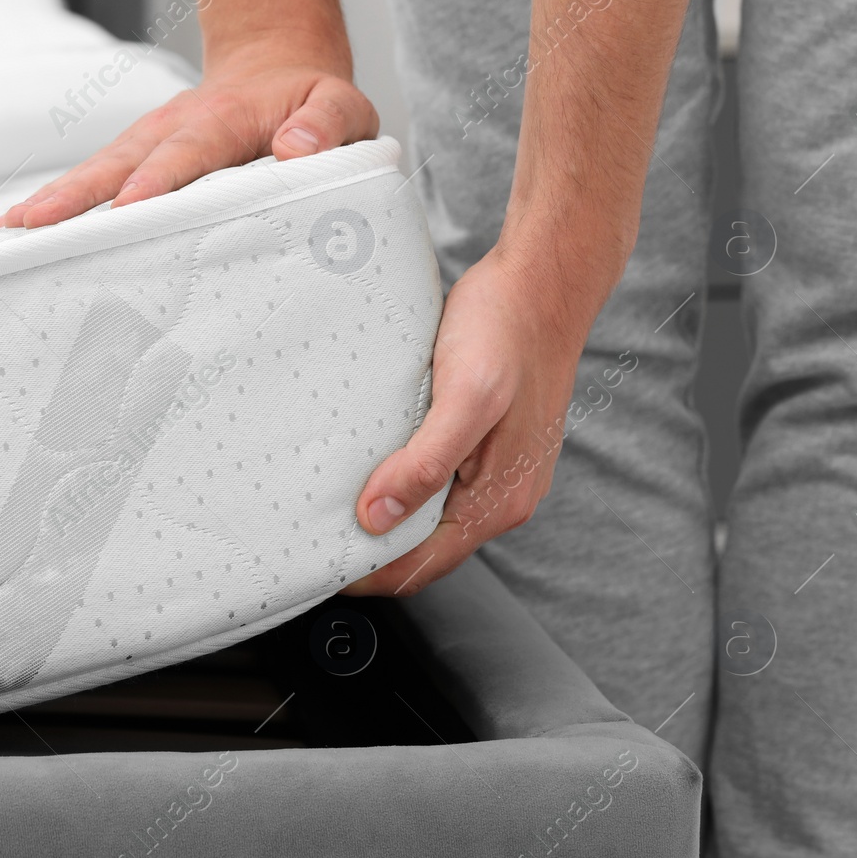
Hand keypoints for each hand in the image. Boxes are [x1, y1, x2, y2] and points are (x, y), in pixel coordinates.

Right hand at [0, 45, 377, 229]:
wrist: (277, 70)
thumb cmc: (309, 104)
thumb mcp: (341, 106)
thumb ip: (327, 123)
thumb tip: (296, 147)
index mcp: (221, 121)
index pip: (187, 154)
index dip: (157, 181)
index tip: (128, 209)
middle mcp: (170, 130)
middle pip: (117, 165)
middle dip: (74, 197)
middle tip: (32, 227)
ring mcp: (144, 146)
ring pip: (92, 175)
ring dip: (48, 204)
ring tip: (4, 234)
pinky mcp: (131, 163)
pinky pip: (89, 185)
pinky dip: (50, 209)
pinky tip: (11, 234)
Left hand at [343, 246, 599, 597]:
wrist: (543, 283)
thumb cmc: (506, 330)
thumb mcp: (465, 396)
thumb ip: (425, 464)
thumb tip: (377, 518)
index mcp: (498, 499)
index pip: (422, 566)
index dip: (369, 575)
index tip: (318, 567)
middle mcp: (501, 495)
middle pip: (424, 549)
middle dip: (371, 554)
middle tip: (313, 542)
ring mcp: (495, 472)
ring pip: (428, 519)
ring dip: (383, 522)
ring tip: (331, 512)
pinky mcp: (485, 447)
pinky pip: (435, 485)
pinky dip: (399, 488)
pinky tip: (367, 472)